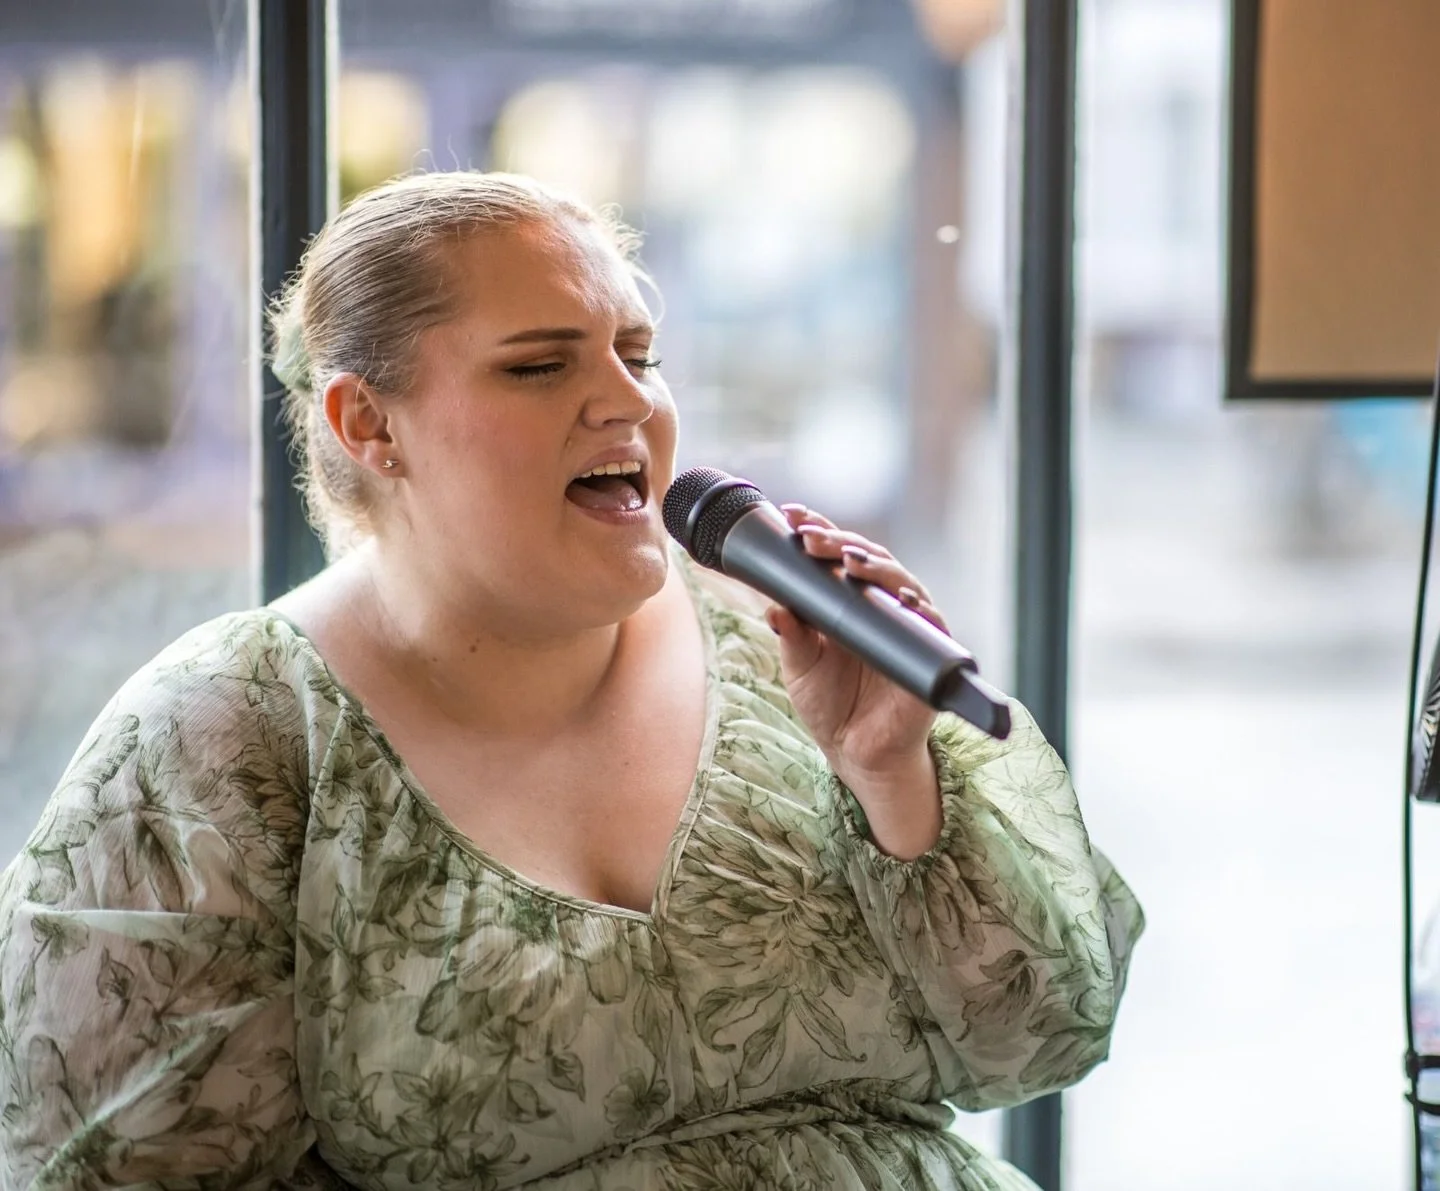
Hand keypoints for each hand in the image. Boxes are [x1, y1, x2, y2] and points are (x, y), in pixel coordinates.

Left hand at [766, 505, 945, 854]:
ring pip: (901, 582)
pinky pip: (931, 625)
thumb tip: (774, 607)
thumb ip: (791, 635)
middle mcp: (882, 606)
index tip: (794, 516)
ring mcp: (908, 627)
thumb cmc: (829, 704)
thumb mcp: (800, 666)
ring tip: (849, 560)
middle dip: (840, 543)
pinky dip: (920, 610)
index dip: (821, 531)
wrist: (857, 754)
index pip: (838, 555)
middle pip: (869, 560)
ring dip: (877, 568)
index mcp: (850, 601)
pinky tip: (904, 599)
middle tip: (812, 537)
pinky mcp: (931, 655)